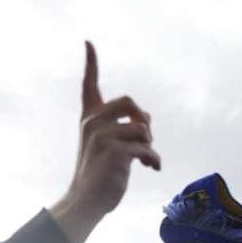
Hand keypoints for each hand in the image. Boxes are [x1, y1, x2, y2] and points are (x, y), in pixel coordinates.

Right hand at [48, 42, 161, 242]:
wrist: (87, 200)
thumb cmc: (100, 175)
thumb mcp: (110, 147)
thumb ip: (123, 128)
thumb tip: (147, 118)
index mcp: (88, 119)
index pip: (89, 86)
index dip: (90, 63)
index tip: (88, 42)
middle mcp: (92, 123)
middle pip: (129, 101)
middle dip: (143, 118)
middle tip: (146, 138)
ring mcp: (102, 136)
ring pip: (142, 127)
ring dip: (150, 144)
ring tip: (146, 160)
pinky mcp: (114, 151)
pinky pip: (147, 148)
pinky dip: (154, 160)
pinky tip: (151, 169)